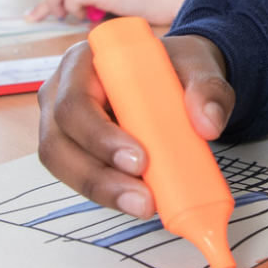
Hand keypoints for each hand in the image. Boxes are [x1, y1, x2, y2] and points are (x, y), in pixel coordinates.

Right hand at [36, 34, 233, 217]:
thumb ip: (207, 89)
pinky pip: (80, 177)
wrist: (175, 78)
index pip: (74, 102)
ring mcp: (62, 125)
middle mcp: (60, 92)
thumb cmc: (174, 67)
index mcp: (82, 62)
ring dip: (103, 191)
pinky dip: (109, 193)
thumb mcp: (198, 67)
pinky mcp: (74, 151)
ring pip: (64, 166)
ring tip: (144, 205)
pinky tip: (139, 201)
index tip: (140, 160)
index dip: (99, 135)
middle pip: (59, 142)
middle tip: (144, 199)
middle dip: (99, 176)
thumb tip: (208, 124)